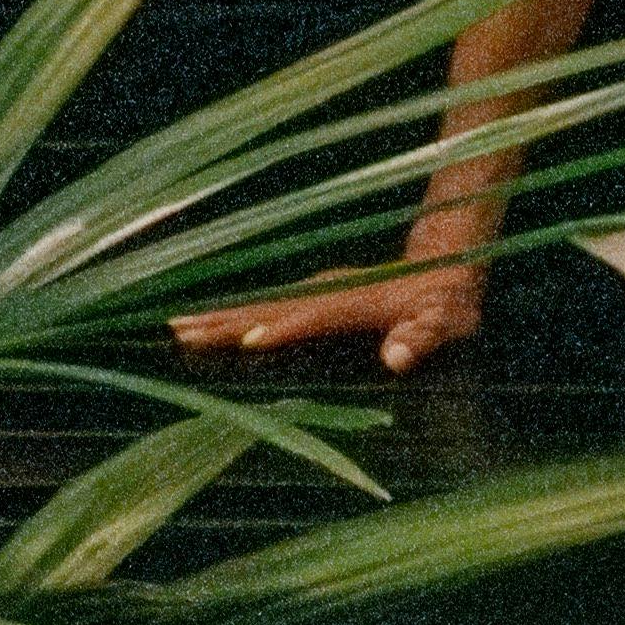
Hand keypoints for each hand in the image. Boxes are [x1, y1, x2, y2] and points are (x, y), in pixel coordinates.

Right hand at [166, 247, 486, 373]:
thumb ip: (422, 338)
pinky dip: (233, 311)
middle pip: (266, 308)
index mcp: (350, 303)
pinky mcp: (311, 293)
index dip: (279, 330)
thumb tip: (397, 360)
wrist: (445, 264)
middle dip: (224, 321)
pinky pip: (264, 303)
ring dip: (217, 315)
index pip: (308, 317)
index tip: (245, 342)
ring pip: (258, 303)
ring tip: (177, 325)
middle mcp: (324, 293)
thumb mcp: (446, 322)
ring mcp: (315, 290)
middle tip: (178, 332)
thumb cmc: (447, 303)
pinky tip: (212, 319)